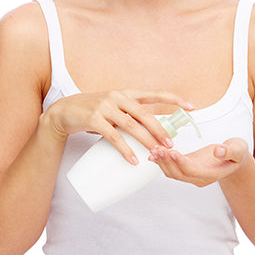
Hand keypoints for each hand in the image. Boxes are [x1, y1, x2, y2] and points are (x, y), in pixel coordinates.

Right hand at [41, 90, 193, 164]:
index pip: (154, 94)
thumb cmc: (92, 111)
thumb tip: (152, 130)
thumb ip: (130, 115)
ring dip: (145, 141)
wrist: (63, 112)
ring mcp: (105, 107)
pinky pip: (113, 137)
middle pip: (144, 114)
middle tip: (170, 144)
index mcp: (125, 94)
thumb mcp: (113, 108)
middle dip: (159, 130)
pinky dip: (125, 150)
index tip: (191, 106)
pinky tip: (133, 160)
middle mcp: (117, 97)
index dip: (174, 99)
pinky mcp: (93, 119)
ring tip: (156, 153)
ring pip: (131, 126)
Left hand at [149, 137, 250, 187]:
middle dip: (167, 162)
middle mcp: (200, 178)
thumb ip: (229, 151)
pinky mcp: (188, 167)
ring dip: (162, 162)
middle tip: (158, 148)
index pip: (191, 171)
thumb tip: (218, 151)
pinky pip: (172, 168)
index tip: (171, 152)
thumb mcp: (238, 149)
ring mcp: (193, 174)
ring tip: (154, 149)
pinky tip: (154, 153)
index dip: (180, 162)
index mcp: (211, 174)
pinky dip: (163, 161)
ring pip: (173, 173)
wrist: (236, 159)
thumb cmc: (238, 153)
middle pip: (178, 174)